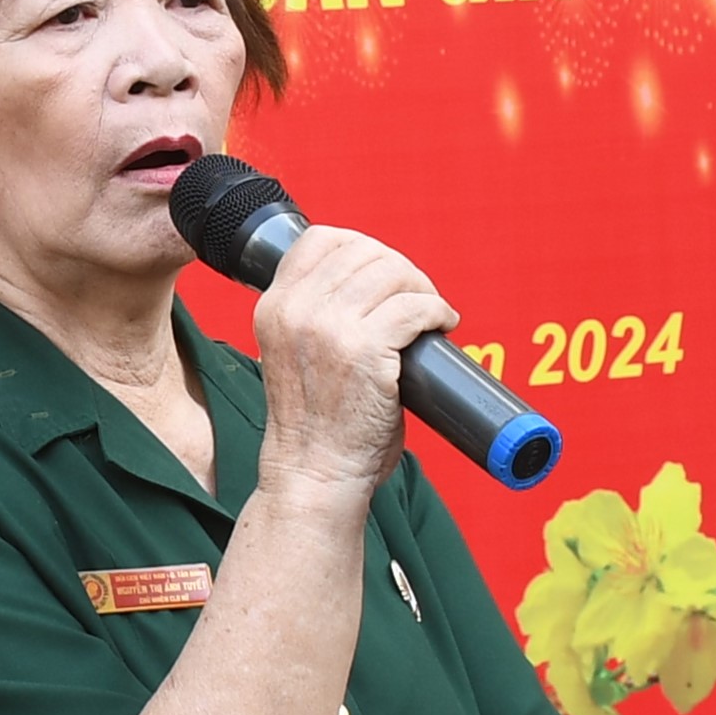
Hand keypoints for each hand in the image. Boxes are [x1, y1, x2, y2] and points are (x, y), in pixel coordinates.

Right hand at [249, 223, 451, 500]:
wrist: (313, 475)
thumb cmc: (314, 427)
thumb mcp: (292, 353)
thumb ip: (315, 316)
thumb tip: (372, 284)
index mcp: (274, 307)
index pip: (319, 240)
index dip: (362, 248)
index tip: (384, 273)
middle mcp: (297, 311)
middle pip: (364, 252)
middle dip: (400, 269)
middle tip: (417, 297)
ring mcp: (330, 329)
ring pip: (393, 274)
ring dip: (422, 289)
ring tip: (430, 313)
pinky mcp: (366, 352)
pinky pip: (415, 308)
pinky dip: (436, 311)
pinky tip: (441, 326)